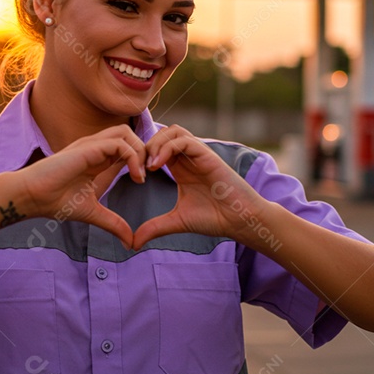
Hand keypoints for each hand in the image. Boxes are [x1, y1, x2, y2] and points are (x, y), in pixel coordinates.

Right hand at [16, 125, 146, 248]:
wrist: (32, 197)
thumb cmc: (55, 201)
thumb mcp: (93, 213)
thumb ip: (113, 223)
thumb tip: (130, 242)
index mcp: (97, 158)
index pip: (126, 146)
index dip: (140, 158)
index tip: (144, 181)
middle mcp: (95, 148)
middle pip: (129, 134)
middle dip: (145, 151)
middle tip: (148, 176)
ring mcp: (91, 145)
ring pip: (126, 133)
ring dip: (140, 152)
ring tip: (142, 176)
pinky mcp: (88, 148)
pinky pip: (119, 144)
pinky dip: (133, 157)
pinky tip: (135, 177)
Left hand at [132, 125, 267, 249]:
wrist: (240, 221)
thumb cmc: (214, 218)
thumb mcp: (177, 221)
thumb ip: (155, 227)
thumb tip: (134, 243)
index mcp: (181, 167)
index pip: (158, 146)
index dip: (142, 154)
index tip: (134, 175)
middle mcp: (189, 157)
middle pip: (164, 133)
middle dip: (146, 146)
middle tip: (138, 168)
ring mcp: (199, 155)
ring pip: (174, 131)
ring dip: (156, 143)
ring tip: (149, 166)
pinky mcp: (208, 156)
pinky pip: (184, 140)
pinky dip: (167, 148)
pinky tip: (158, 166)